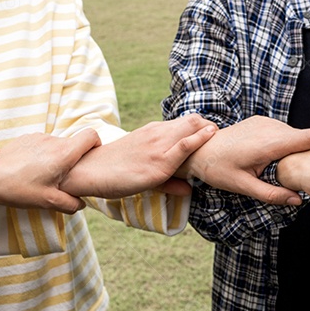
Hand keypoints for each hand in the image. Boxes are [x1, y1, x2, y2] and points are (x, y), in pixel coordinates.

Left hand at [0, 131, 100, 212]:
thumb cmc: (19, 189)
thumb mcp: (48, 201)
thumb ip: (70, 203)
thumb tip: (81, 204)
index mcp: (63, 153)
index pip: (91, 136)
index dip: (96, 145)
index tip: (90, 159)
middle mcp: (53, 140)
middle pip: (74, 143)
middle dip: (74, 159)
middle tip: (64, 178)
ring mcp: (39, 137)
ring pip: (58, 145)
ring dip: (57, 158)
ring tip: (44, 177)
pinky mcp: (27, 138)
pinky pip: (43, 145)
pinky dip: (43, 155)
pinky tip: (31, 171)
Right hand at [59, 115, 216, 198]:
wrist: (88, 171)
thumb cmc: (112, 173)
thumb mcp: (143, 173)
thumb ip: (169, 181)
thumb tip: (189, 190)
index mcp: (152, 132)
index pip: (185, 122)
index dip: (202, 127)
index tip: (214, 136)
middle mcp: (156, 134)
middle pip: (192, 120)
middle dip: (210, 127)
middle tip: (221, 139)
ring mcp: (158, 147)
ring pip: (191, 127)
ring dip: (209, 131)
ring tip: (221, 138)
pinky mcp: (158, 163)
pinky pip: (184, 146)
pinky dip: (200, 139)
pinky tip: (212, 135)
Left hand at [180, 116, 309, 204]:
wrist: (198, 150)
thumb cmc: (218, 169)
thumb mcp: (244, 187)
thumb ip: (272, 194)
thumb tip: (297, 201)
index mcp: (268, 143)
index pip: (309, 137)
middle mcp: (268, 128)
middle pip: (304, 136)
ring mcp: (264, 122)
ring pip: (293, 133)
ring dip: (299, 147)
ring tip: (300, 167)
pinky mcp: (260, 121)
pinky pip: (282, 130)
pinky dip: (288, 142)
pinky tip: (282, 158)